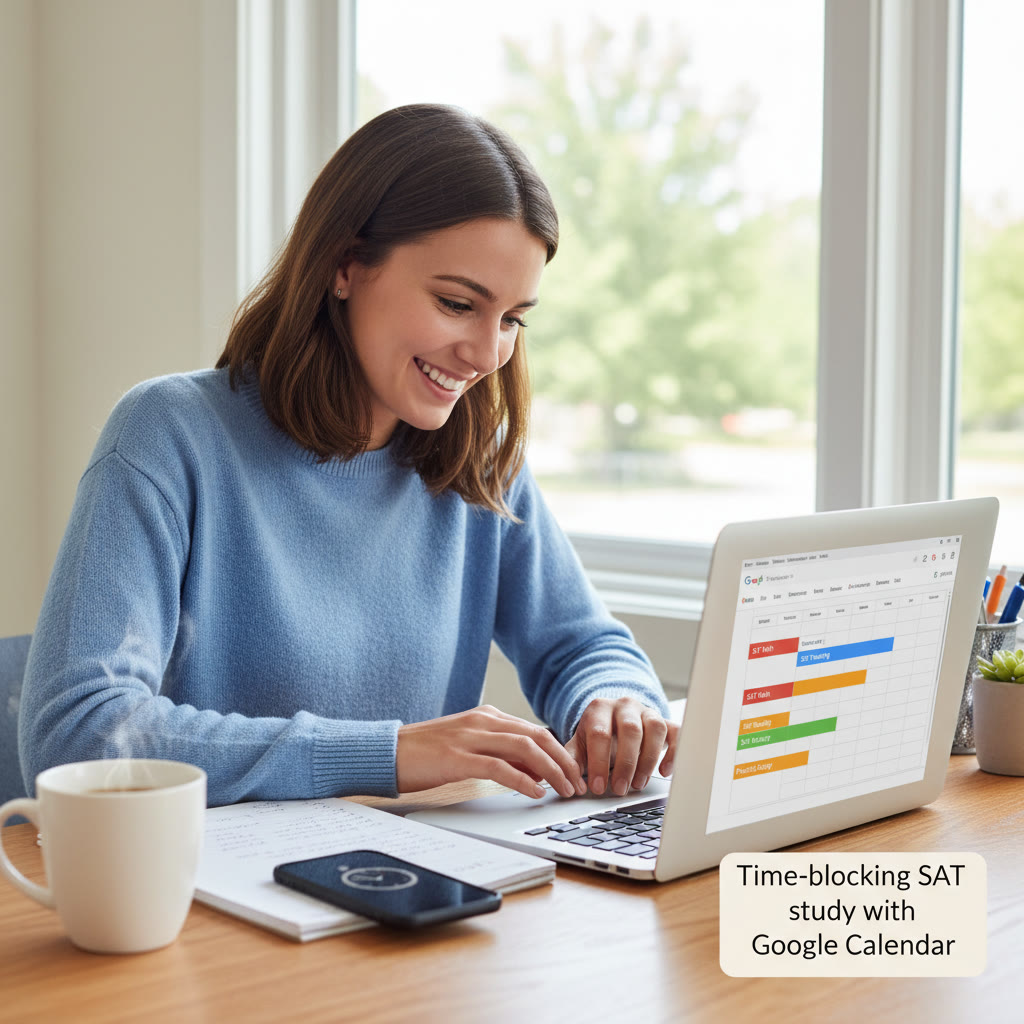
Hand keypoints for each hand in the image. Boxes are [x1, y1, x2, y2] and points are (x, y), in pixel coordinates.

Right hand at [396, 706, 587, 798]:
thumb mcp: (469, 746)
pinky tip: (535, 792)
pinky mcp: (458, 757)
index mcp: (487, 716)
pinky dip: (523, 779)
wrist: (388, 751)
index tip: (574, 772)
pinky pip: (500, 766)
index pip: (535, 730)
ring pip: (525, 748)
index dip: (559, 752)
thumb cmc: (427, 753)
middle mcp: (483, 721)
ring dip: (551, 771)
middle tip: (577, 783)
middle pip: (537, 736)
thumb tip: (535, 771)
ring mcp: (471, 737)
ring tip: (564, 790)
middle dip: (563, 761)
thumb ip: (500, 753)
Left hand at [564, 697, 677, 796]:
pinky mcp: (665, 721)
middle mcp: (624, 705)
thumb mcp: (579, 745)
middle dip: (625, 763)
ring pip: (655, 728)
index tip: (597, 787)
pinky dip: (674, 751)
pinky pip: (676, 732)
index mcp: (599, 708)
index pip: (600, 733)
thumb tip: (573, 786)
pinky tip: (665, 771)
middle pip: (630, 730)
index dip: (598, 762)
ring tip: (638, 784)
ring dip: (648, 759)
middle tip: (620, 789)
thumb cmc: (597, 736)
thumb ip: (573, 761)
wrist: (614, 720)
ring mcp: (646, 711)